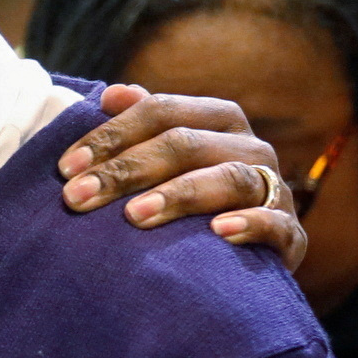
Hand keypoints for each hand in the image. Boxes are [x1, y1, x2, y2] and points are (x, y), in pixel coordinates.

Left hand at [58, 84, 308, 271]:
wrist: (247, 262)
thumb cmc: (193, 205)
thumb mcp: (167, 163)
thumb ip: (142, 128)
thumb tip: (111, 94)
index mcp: (218, 120)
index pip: (162, 112)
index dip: (112, 135)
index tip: (66, 168)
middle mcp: (250, 146)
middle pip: (186, 144)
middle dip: (126, 170)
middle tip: (77, 197)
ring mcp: (274, 188)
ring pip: (229, 178)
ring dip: (179, 195)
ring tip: (134, 216)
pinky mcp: (292, 234)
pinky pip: (277, 224)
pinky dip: (251, 224)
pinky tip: (217, 232)